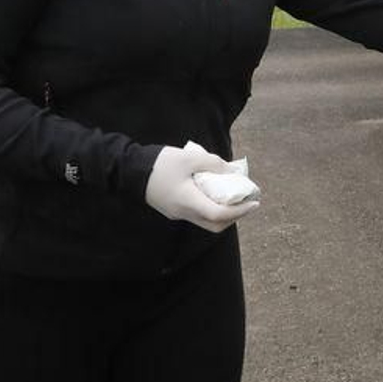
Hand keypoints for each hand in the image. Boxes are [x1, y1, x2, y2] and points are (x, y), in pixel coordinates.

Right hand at [145, 141, 259, 232]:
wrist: (128, 170)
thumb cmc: (160, 163)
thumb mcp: (190, 158)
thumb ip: (213, 164)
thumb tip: (232, 173)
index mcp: (188, 202)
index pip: (220, 215)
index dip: (240, 210)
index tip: (254, 202)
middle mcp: (183, 213)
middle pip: (215, 224)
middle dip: (234, 215)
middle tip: (245, 201)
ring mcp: (177, 214)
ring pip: (206, 221)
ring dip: (222, 212)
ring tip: (232, 195)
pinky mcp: (172, 210)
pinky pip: (197, 213)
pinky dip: (210, 207)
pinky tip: (214, 191)